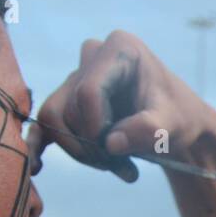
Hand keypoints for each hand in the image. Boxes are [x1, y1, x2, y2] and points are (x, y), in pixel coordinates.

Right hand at [29, 31, 215, 182]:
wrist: (176, 124)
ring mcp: (76, 77)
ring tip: (115, 167)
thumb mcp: (173, 125)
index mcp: (120, 48)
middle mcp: (92, 56)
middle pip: (71, 109)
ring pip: (55, 118)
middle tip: (123, 166)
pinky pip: (43, 121)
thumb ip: (148, 131)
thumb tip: (110, 143)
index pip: (89, 91)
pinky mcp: (68, 100)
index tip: (117, 152)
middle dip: (93, 146)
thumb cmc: (179, 117)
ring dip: (81, 151)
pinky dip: (39, 144)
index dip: (96, 128)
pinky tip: (37, 168)